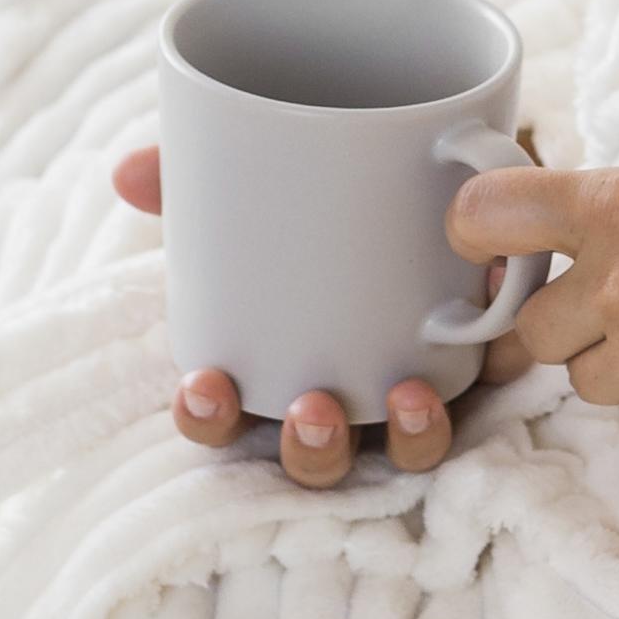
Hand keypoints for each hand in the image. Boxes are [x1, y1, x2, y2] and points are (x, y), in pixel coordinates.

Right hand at [115, 144, 525, 490]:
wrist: (438, 162)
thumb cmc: (324, 190)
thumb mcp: (260, 176)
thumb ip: (191, 173)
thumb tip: (128, 174)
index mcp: (273, 361)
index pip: (226, 420)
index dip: (211, 421)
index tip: (207, 387)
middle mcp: (341, 392)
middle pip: (315, 457)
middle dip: (309, 449)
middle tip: (313, 407)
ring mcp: (410, 389)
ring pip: (405, 453)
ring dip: (405, 441)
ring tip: (408, 397)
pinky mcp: (483, 365)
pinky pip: (487, 401)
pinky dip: (491, 373)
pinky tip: (487, 346)